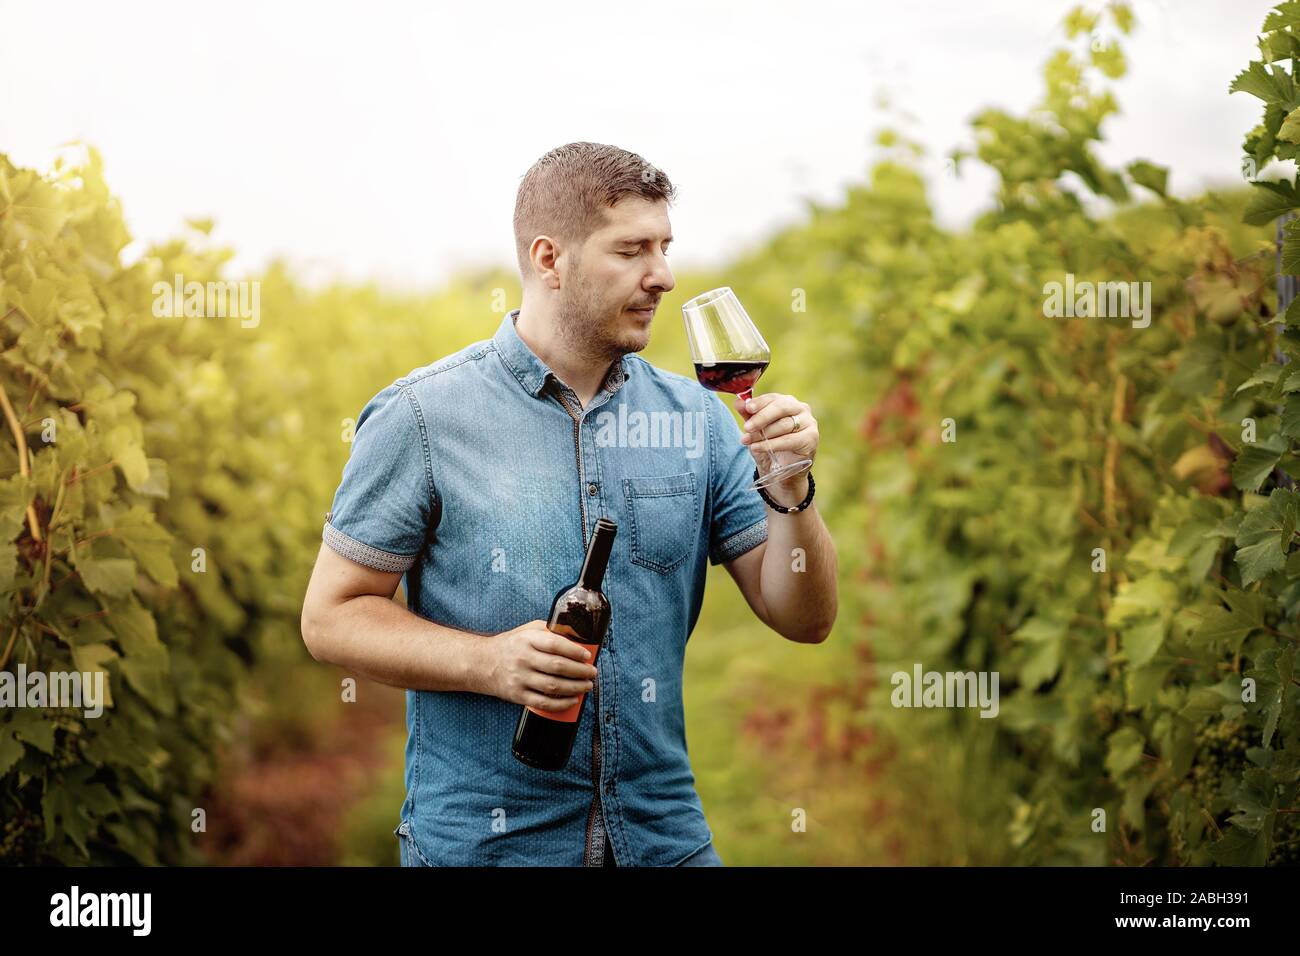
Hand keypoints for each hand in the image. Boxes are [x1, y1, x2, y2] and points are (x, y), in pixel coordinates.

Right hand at [480, 619, 598, 711]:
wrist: (482, 663)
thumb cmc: (511, 645)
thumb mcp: (527, 630)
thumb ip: (548, 631)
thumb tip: (576, 636)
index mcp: (527, 639)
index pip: (555, 644)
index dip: (575, 651)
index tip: (587, 655)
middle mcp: (523, 658)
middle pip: (557, 666)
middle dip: (580, 671)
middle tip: (592, 673)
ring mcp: (520, 678)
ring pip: (553, 686)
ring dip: (575, 688)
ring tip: (586, 686)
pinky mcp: (518, 695)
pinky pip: (543, 703)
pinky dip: (561, 704)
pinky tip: (572, 700)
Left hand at [735, 392, 819, 499]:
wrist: (781, 470)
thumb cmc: (769, 446)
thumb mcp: (756, 430)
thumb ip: (749, 416)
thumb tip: (738, 402)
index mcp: (787, 402)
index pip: (773, 398)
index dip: (759, 402)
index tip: (747, 408)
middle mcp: (800, 408)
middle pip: (781, 408)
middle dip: (761, 417)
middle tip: (746, 427)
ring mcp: (809, 422)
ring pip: (784, 424)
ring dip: (763, 434)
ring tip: (747, 441)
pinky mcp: (812, 438)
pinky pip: (790, 440)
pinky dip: (772, 444)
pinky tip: (757, 448)